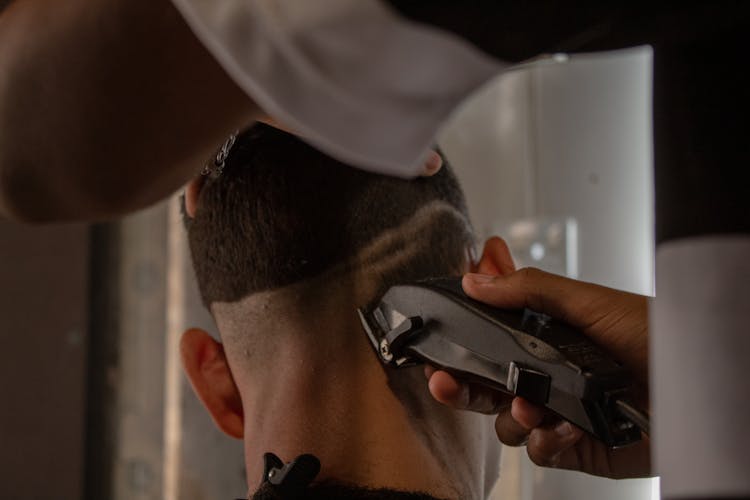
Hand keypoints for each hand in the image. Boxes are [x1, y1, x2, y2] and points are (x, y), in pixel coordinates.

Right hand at [426, 265, 651, 478]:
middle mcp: (546, 376)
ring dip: (513, 416)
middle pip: (485, 387)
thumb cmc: (653, 333)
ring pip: (507, 424)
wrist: (696, 385)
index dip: (458, 348)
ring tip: (534, 407)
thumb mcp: (587, 300)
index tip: (437, 349)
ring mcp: (558, 412)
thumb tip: (476, 278)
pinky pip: (539, 451)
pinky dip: (544, 442)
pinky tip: (562, 429)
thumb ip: (528, 288)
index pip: (487, 343)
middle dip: (459, 386)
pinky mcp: (575, 445)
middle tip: (444, 382)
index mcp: (543, 339)